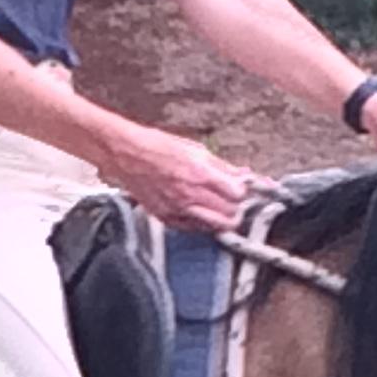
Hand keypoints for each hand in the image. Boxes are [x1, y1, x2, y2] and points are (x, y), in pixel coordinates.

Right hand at [103, 124, 274, 232]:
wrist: (127, 155)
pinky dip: (204, 223)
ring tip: (224, 209)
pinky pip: (195, 229)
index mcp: (200, 174)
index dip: (247, 194)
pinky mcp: (168, 219)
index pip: (238, 195)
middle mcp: (190, 195)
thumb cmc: (159, 147)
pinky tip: (203, 211)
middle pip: (230, 216)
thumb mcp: (195, 149)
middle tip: (239, 202)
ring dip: (224, 220)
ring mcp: (178, 210)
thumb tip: (244, 175)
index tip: (249, 191)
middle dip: (239, 209)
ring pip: (215, 227)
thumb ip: (222, 166)